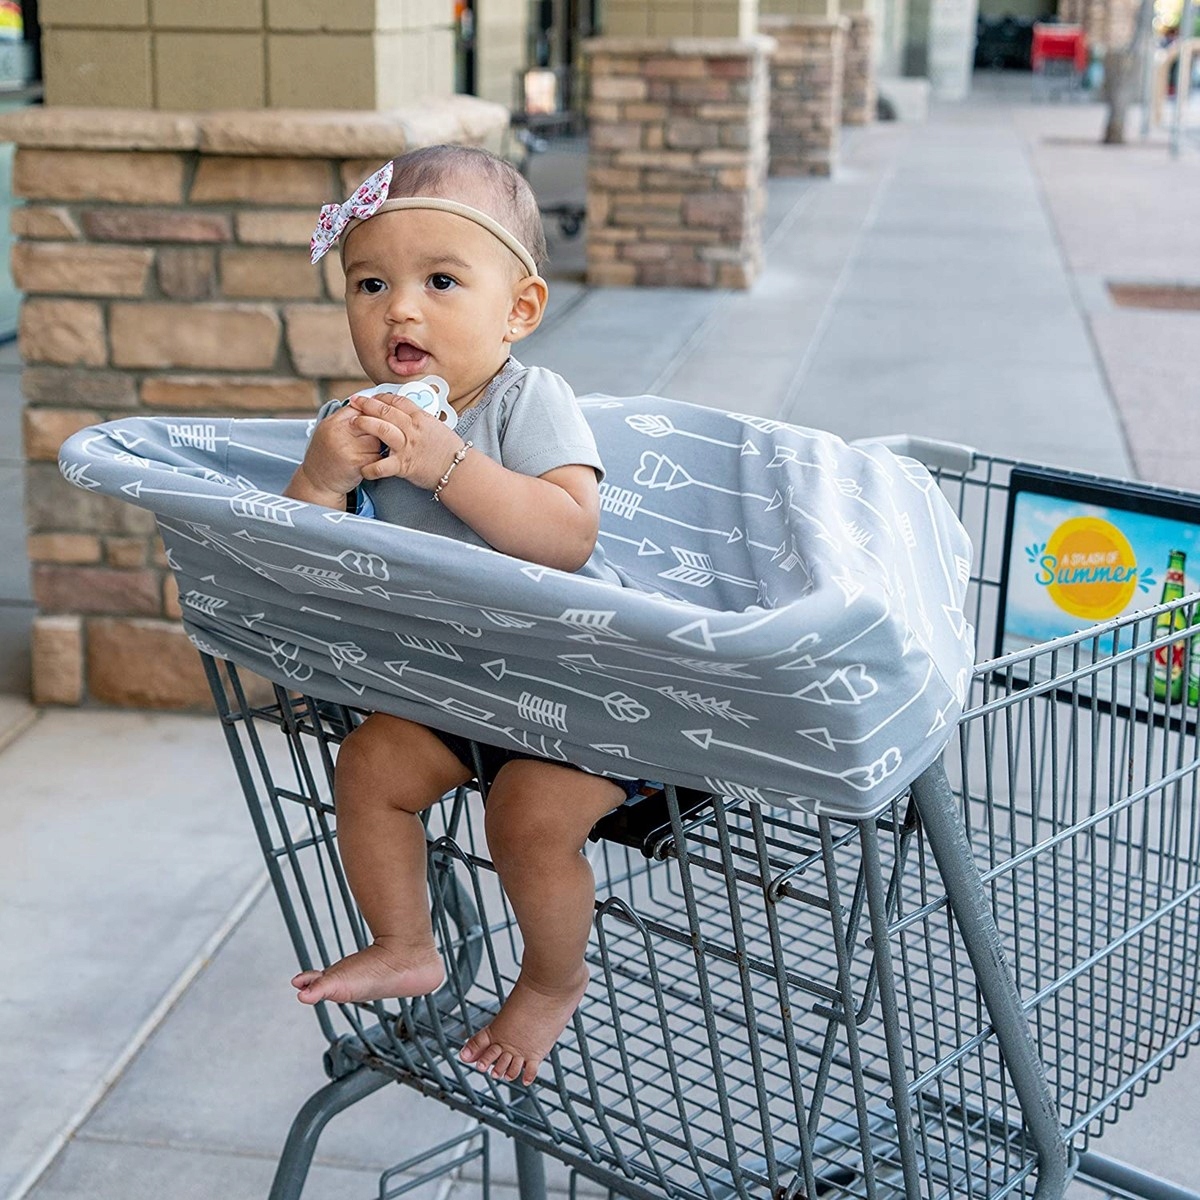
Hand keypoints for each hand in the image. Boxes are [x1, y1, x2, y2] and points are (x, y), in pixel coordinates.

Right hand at [285, 401, 384, 506]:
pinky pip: (378, 456)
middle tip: (373, 439)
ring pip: (378, 440)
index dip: (372, 413)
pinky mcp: (357, 463)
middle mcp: (338, 432)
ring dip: (378, 447)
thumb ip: (347, 417)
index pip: (361, 407)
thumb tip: (372, 404)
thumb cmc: (326, 455)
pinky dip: (377, 460)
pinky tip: (367, 463)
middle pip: (372, 422)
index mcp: (332, 422)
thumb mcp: (330, 430)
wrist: (317, 481)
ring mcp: (347, 447)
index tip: (376, 419)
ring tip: (367, 453)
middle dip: (377, 430)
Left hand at [347, 392, 464, 490]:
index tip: (373, 396)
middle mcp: (413, 429)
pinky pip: (382, 466)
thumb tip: (412, 416)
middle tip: (354, 402)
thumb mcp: (438, 428)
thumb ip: (422, 421)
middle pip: (386, 410)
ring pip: (382, 429)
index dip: (383, 396)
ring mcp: (407, 446)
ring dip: (365, 424)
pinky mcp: (404, 465)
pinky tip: (363, 468)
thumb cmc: (451, 451)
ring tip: (353, 423)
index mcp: (422, 418)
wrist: (459, 470)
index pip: (399, 401)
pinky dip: (370, 468)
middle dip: (367, 404)